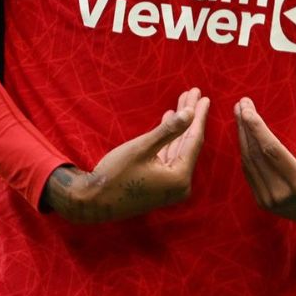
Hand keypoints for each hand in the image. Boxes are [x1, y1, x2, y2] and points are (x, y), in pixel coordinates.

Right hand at [44, 88, 208, 223]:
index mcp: (180, 177)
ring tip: (183, 102)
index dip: (199, 116)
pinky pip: (169, 156)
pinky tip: (169, 120)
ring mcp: (171, 186)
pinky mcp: (161, 185)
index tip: (203, 96)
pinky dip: (169, 139)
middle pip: (188, 142)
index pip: (194, 140)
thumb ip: (168, 131)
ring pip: (178, 148)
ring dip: (179, 126)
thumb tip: (191, 113)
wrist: (92, 202)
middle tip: (194, 92)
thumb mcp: (142, 148)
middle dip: (190, 117)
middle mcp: (180, 185)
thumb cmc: (115, 174)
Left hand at [233, 97, 295, 230]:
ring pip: (249, 163)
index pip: (271, 150)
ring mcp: (270, 202)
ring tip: (240, 114)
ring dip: (243, 137)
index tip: (246, 108)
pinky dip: (246, 152)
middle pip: (256, 154)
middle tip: (241, 103)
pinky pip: (250, 172)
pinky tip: (245, 135)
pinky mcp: (264, 203)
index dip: (256, 128)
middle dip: (245, 127)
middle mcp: (281, 195)